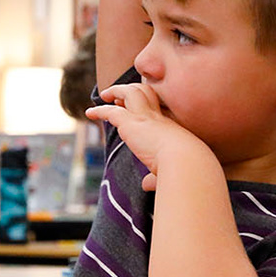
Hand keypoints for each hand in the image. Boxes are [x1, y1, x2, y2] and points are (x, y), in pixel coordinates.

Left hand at [85, 82, 210, 191]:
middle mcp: (159, 118)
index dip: (145, 103)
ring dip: (116, 91)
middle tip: (117, 97)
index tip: (133, 108)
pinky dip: (99, 111)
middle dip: (131, 91)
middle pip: (145, 92)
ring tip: (104, 95)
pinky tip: (89, 113)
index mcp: (171, 127)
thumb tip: (146, 185)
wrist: (186, 160)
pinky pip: (111, 112)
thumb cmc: (184, 169)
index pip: (156, 108)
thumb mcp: (168, 171)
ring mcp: (145, 118)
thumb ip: (155, 178)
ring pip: (130, 93)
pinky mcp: (131, 123)